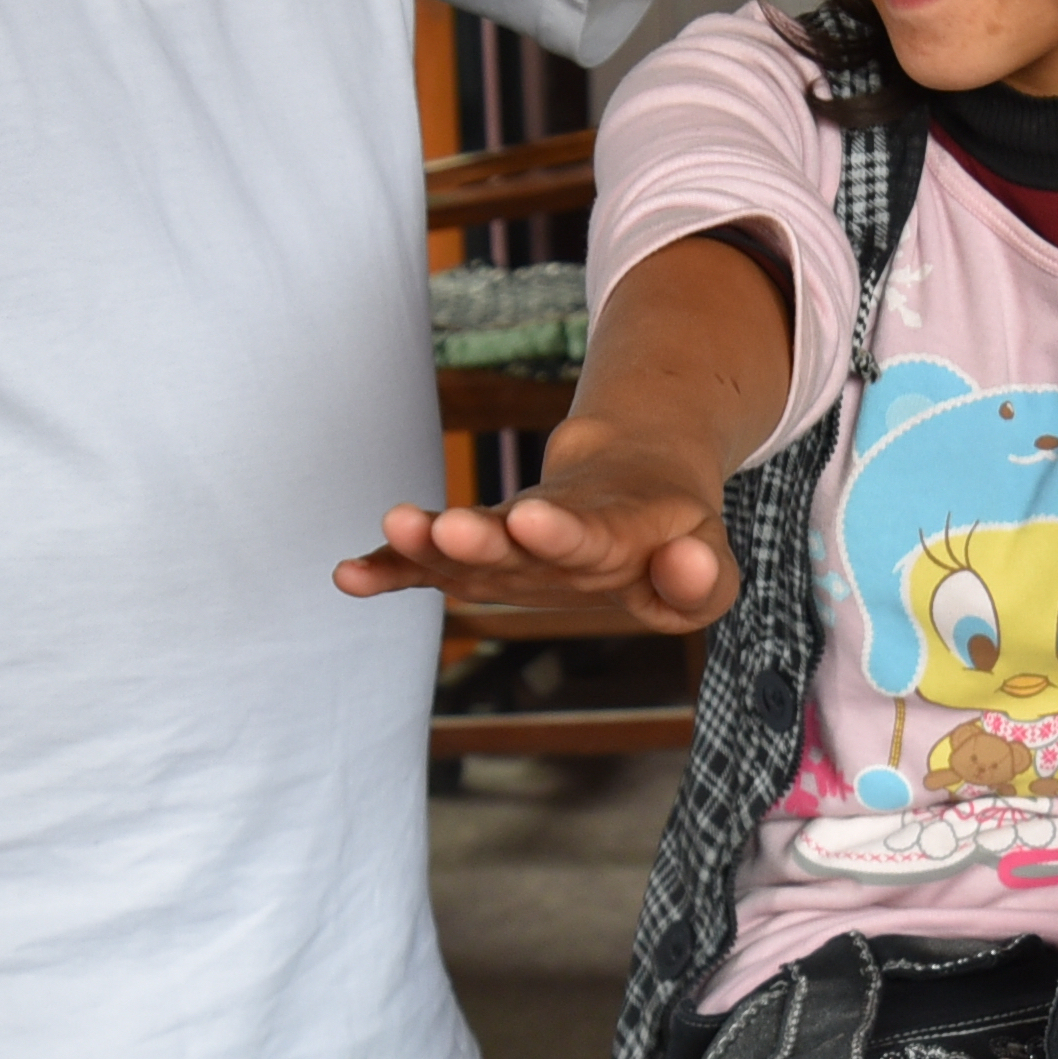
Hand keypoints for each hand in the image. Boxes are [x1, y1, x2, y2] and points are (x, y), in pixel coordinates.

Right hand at [335, 431, 738, 629]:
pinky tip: (348, 576)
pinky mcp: (479, 555)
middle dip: (480, 533)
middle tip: (444, 525)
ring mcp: (509, 542)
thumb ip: (704, 580)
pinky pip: (431, 565)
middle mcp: (550, 530)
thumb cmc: (671, 537)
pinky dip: (393, 569)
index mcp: (613, 530)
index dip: (561, 530)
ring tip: (391, 528)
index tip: (530, 519)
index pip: (589, 533)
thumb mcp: (709, 564)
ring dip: (427, 542)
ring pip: (465, 543)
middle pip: (514, 534)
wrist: (628, 478)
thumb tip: (682, 563)